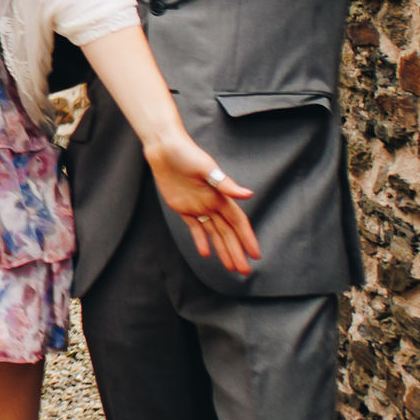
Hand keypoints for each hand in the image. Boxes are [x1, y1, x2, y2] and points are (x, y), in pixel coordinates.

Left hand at [149, 135, 261, 278]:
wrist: (164, 147)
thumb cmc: (187, 153)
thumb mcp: (206, 167)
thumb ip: (226, 183)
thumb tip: (248, 194)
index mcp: (220, 196)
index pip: (238, 222)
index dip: (247, 238)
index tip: (255, 254)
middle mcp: (212, 203)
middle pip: (227, 233)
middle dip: (236, 251)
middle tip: (244, 271)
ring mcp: (198, 206)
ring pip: (214, 233)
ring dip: (222, 249)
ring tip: (231, 267)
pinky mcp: (182, 207)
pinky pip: (194, 228)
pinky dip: (200, 240)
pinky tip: (206, 254)